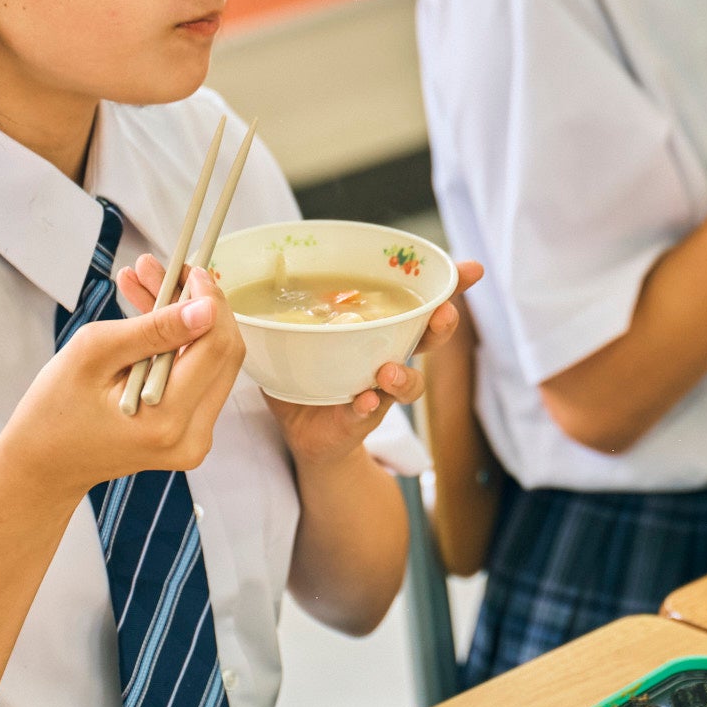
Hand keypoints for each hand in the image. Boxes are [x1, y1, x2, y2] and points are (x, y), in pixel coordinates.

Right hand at [0, 256, 244, 510]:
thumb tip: (207, 307)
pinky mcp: (188, 432)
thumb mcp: (95, 353)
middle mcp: (193, 437)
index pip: (216, 346)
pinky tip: (145, 309)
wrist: (42, 465)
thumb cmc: (55, 409)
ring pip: (209, 359)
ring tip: (142, 279)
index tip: (188, 267)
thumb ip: (155, 329)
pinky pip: (195, 375)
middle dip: (196, 303)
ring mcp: (193, 439)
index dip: (209, 301)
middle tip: (161, 268)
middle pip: (221, 353)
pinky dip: (175, 341)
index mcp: (168, 421)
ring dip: (183, 316)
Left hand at [264, 259, 483, 471]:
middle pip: (427, 340)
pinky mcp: (358, 423)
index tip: (472, 269)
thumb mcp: (300, 335)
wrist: (307, 439)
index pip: (420, 305)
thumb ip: (284, 305)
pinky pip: (367, 415)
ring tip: (389, 371)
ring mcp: (379, 395)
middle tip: (444, 313)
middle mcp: (388, 362)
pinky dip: (368, 407)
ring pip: (407, 384)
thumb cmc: (309, 378)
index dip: (448, 288)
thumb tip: (234, 268)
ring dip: (403, 376)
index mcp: (382, 336)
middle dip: (440, 325)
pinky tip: (365, 401)